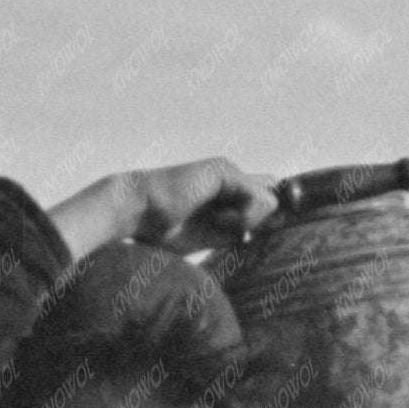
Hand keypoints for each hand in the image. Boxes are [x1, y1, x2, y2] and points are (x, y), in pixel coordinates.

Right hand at [122, 157, 278, 246]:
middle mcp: (229, 176)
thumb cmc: (163, 228)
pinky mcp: (224, 171)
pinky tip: (219, 219)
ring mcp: (228, 171)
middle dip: (260, 220)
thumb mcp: (209, 236)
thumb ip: (236, 231)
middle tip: (228, 230)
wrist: (137, 212)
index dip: (268, 216)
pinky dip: (245, 217)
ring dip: (247, 221)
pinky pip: (259, 198)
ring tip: (215, 223)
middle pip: (271, 197)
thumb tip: (260, 230)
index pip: (263, 196)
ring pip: (268, 201)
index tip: (255, 235)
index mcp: (224, 190)